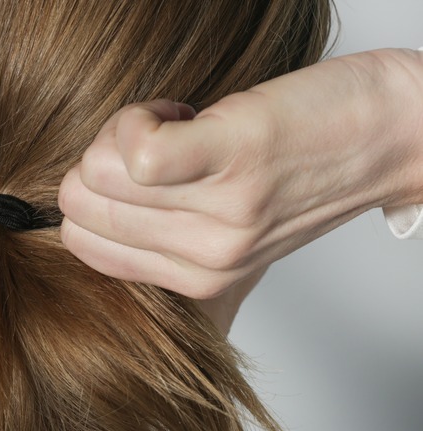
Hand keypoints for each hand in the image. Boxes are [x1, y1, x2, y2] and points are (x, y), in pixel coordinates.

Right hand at [59, 49, 422, 298]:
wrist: (393, 134)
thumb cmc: (309, 167)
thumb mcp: (230, 223)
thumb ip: (163, 226)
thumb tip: (88, 188)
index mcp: (195, 278)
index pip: (80, 240)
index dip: (95, 190)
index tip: (140, 167)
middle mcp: (205, 258)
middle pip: (79, 203)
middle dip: (101, 157)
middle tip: (158, 141)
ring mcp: (221, 215)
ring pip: (97, 171)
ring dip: (124, 131)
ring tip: (179, 126)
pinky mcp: (235, 158)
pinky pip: (138, 151)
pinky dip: (139, 118)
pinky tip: (180, 111)